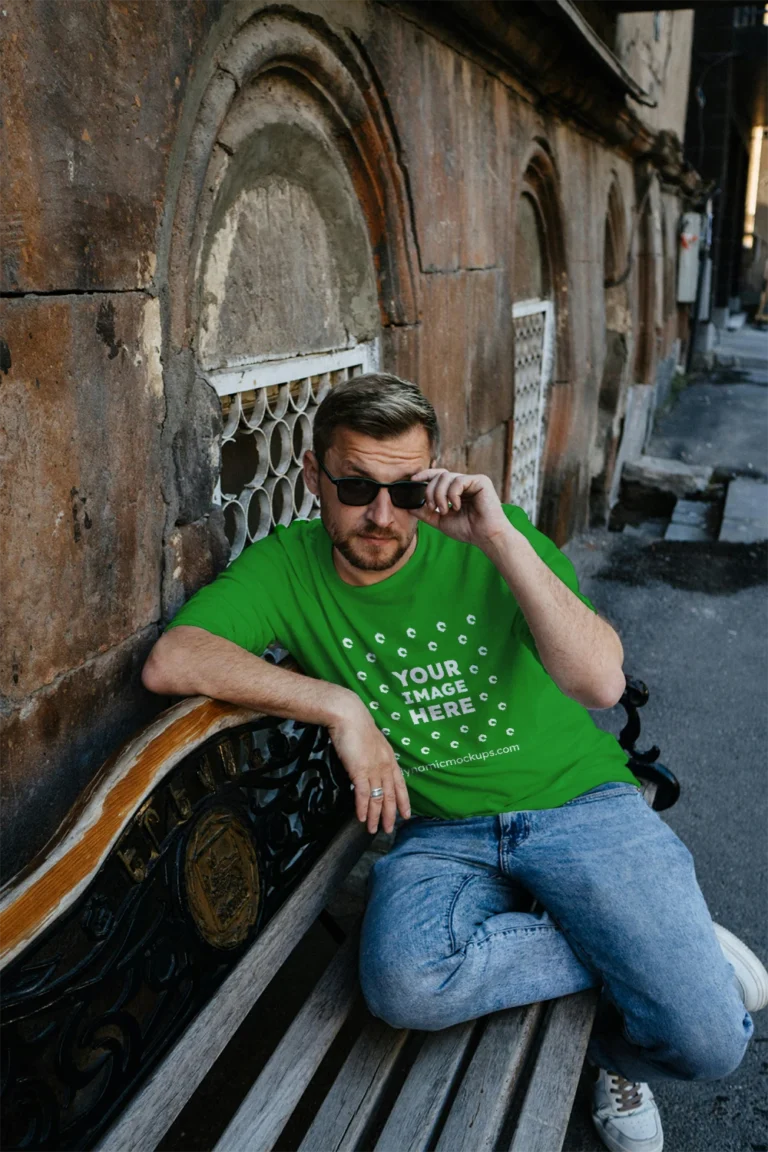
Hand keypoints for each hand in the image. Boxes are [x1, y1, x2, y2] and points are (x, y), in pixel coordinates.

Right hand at [326, 700, 411, 833]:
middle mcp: (384, 766)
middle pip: (390, 795)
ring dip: (375, 816)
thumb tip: (369, 766)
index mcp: (389, 758)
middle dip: (390, 814)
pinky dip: (362, 808)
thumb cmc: (356, 725)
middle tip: (389, 829)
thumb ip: (373, 755)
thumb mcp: (371, 741)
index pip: (400, 784)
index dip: (404, 801)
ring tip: (372, 829)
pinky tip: (360, 817)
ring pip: (377, 798)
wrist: (348, 715)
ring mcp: (373, 769)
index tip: (406, 814)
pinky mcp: (359, 770)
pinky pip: (362, 794)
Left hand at [409, 468, 509, 550]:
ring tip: (444, 510)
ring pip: (446, 477)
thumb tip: (408, 506)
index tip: (413, 480)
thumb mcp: (440, 521)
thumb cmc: (467, 529)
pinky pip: (458, 481)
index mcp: (455, 490)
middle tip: (432, 507)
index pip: (438, 476)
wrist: (485, 536)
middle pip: (439, 476)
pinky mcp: (481, 481)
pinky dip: (452, 495)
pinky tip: (457, 506)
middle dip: (430, 491)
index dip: (425, 475)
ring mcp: (472, 481)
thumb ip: (425, 513)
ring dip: (440, 495)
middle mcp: (464, 483)